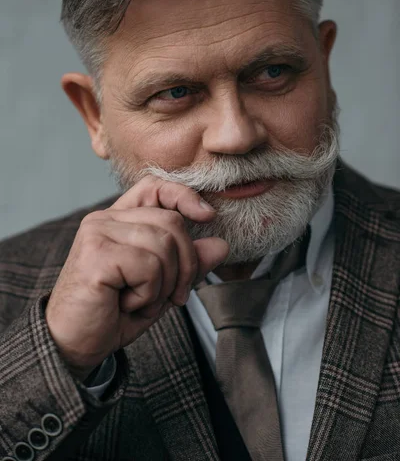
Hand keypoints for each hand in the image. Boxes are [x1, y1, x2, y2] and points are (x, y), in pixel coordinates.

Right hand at [45, 176, 228, 379]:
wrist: (73, 345)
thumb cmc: (113, 313)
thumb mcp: (161, 286)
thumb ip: (188, 263)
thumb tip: (221, 245)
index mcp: (118, 219)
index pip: (155, 186)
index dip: (185, 196)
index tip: (208, 217)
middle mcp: (104, 219)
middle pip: (172, 222)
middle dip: (185, 265)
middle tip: (172, 296)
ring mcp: (98, 233)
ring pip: (164, 244)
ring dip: (164, 284)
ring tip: (141, 301)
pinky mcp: (97, 255)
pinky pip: (149, 266)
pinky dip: (148, 294)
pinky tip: (127, 304)